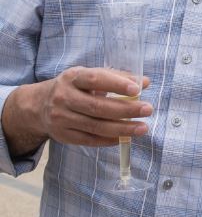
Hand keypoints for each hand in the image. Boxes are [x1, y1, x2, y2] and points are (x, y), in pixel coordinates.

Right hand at [3, 67, 151, 154]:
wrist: (39, 105)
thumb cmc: (75, 88)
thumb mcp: (90, 76)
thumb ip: (117, 77)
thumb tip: (145, 82)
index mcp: (72, 78)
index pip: (95, 79)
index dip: (116, 84)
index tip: (137, 89)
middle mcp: (64, 98)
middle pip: (97, 107)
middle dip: (126, 109)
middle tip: (147, 109)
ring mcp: (62, 118)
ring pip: (96, 126)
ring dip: (123, 128)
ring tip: (143, 128)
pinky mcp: (63, 135)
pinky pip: (90, 140)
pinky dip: (110, 140)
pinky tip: (125, 138)